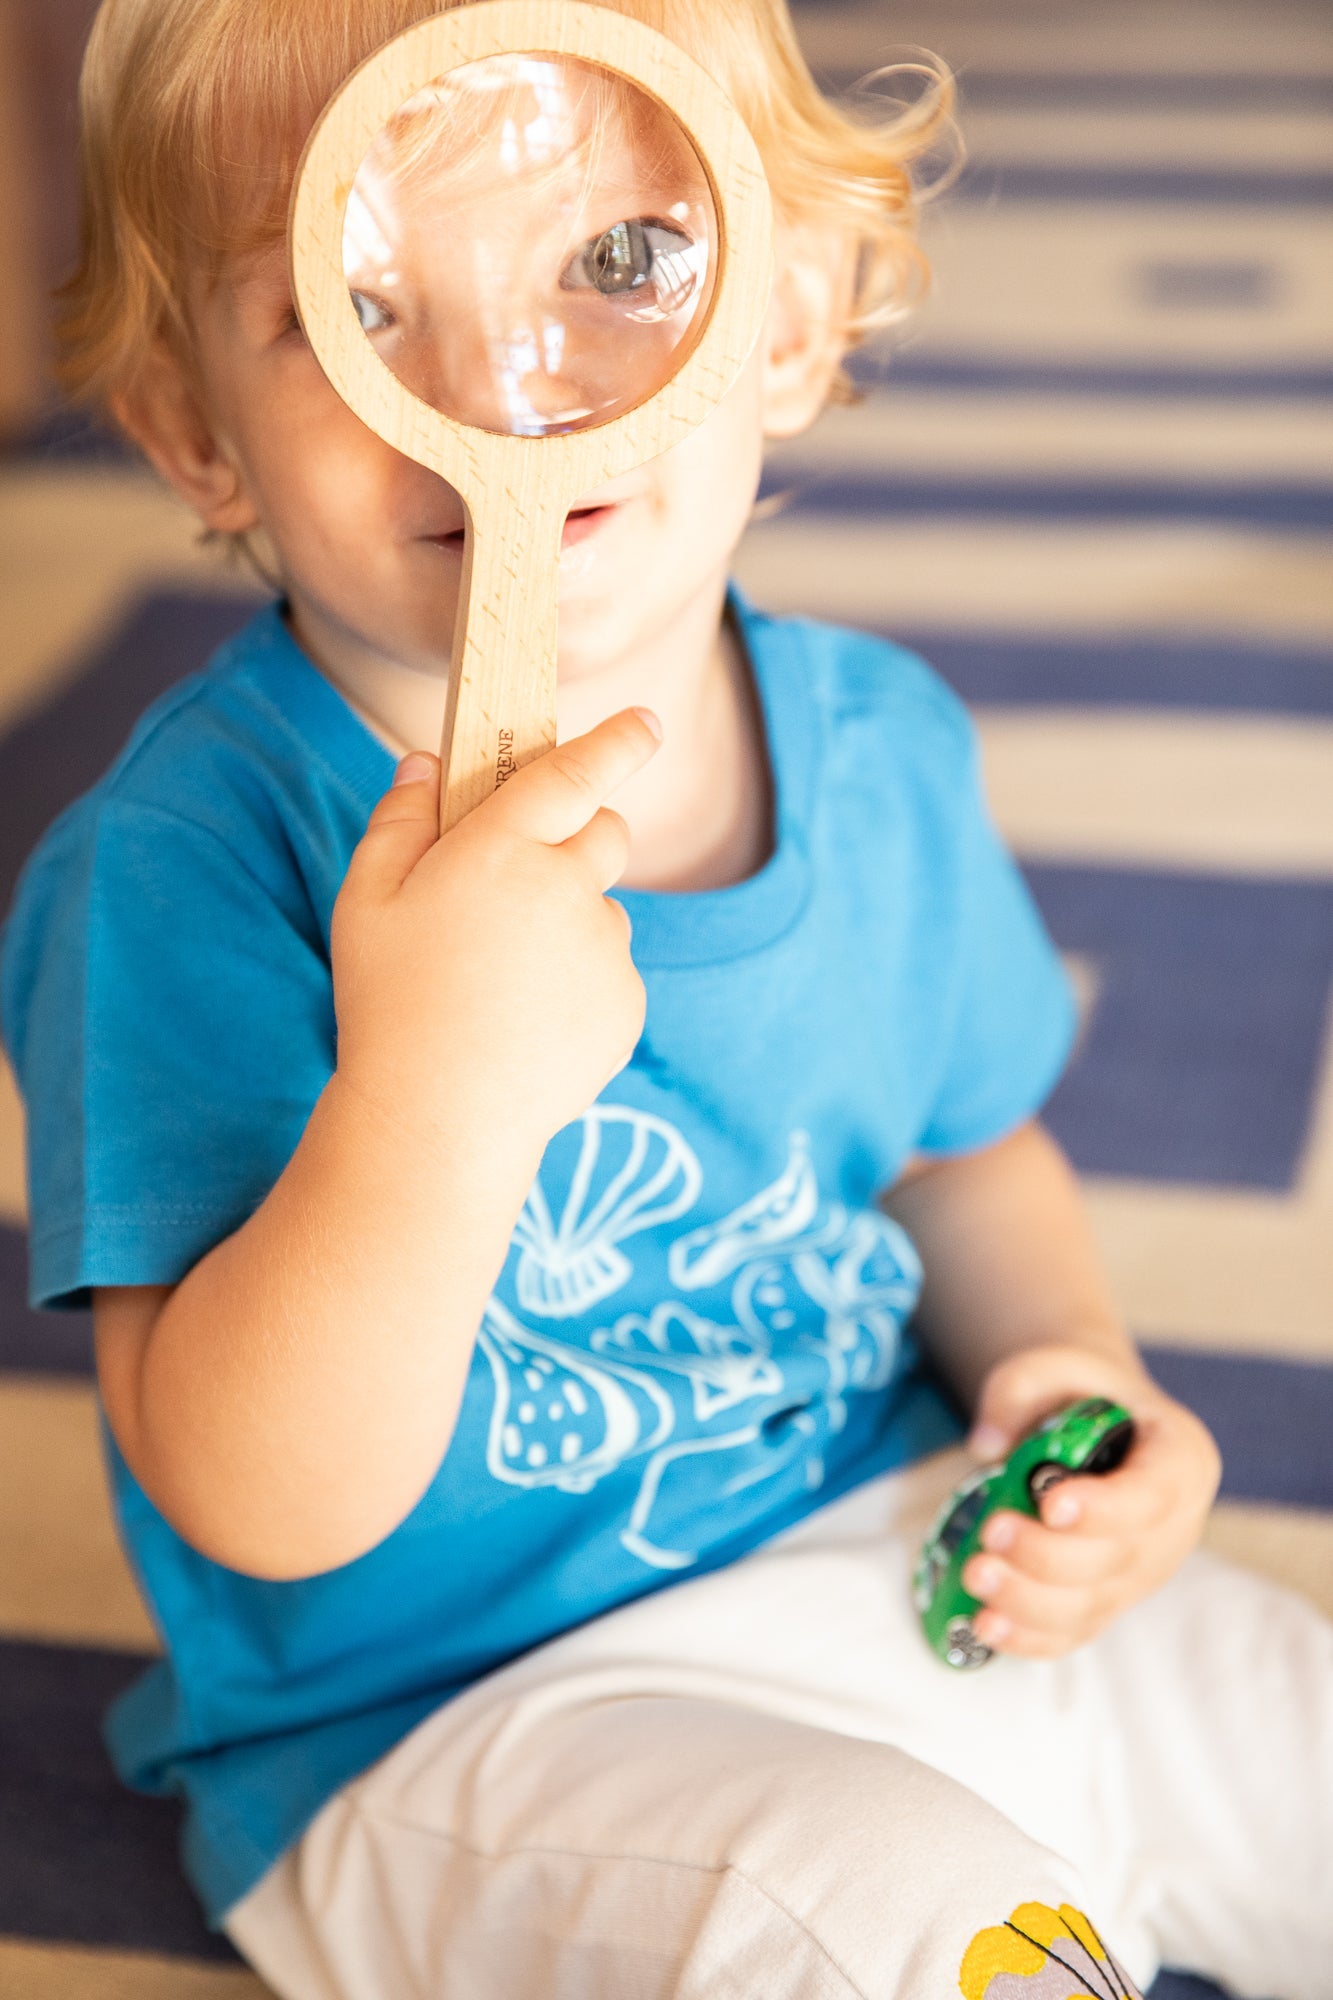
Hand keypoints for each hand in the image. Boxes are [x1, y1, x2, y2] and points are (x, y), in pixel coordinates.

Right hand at [331, 708, 661, 1166]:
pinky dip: (581, 982)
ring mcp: (606, 950)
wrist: (441, 1119)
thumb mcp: (366, 902)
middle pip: (607, 831)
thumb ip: (400, 821)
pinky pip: (612, 972)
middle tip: (527, 875)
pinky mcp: (627, 1004)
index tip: (645, 721)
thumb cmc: (390, 1003)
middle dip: (582, 833)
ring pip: (605, 909)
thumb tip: (426, 761)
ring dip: (572, 919)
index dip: (617, 741)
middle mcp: (568, 889)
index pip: (576, 772)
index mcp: (502, 849)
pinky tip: (527, 1020)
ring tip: (504, 979)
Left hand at [959, 1343, 1220, 1657]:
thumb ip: (1018, 1390)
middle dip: (1048, 1555)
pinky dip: (1029, 1637)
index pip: (1155, 1495)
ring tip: (975, 1575)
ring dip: (1030, 1601)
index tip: (1052, 1505)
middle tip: (989, 1532)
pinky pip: (1073, 1634)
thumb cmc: (1079, 1394)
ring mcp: (1141, 1574)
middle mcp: (1172, 1528)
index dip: (1106, 1509)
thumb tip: (986, 1445)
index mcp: (1180, 1460)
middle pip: (1118, 1559)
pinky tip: (984, 1624)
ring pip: (1093, 1605)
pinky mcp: (1107, 1603)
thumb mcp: (1053, 1366)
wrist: (1094, 1426)